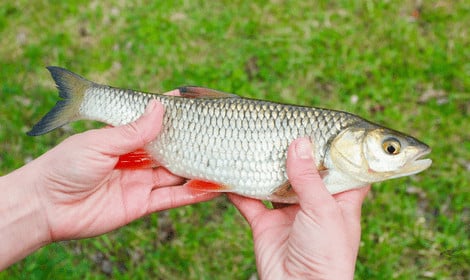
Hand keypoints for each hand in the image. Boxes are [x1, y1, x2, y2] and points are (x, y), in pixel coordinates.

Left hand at [30, 99, 219, 240]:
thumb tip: (159, 108)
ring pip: (175, 173)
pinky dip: (192, 194)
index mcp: (123, 139)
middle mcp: (136, 159)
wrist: (46, 207)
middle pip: (170, 148)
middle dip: (190, 140)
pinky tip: (210, 186)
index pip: (153, 122)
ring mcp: (141, 181)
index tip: (193, 103)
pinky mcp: (142, 204)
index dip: (172, 114)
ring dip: (196, 166)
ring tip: (220, 157)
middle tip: (214, 132)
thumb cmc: (65, 166)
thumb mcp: (99, 142)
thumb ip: (132, 131)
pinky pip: (172, 198)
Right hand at [229, 138, 369, 278]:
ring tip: (256, 143)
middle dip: (294, 153)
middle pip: (305, 172)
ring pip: (275, 183)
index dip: (337, 149)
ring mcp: (288, 213)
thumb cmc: (326, 255)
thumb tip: (299, 143)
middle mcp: (315, 203)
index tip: (325, 128)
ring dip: (265, 167)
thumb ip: (308, 177)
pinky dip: (238, 188)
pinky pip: (249, 201)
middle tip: (282, 129)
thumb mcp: (324, 211)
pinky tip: (230, 172)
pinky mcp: (265, 224)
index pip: (344, 168)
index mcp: (340, 199)